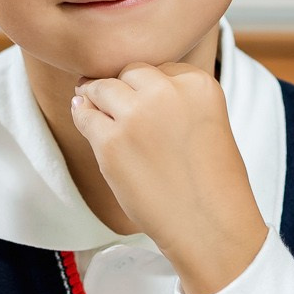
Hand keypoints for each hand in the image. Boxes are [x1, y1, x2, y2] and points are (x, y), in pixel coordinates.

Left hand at [70, 63, 267, 293]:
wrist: (209, 226)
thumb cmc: (211, 181)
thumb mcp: (208, 122)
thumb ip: (175, 99)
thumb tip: (119, 83)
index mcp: (199, 84)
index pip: (160, 67)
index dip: (150, 87)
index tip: (151, 107)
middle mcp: (167, 93)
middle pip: (129, 71)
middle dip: (124, 88)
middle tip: (122, 111)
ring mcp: (135, 116)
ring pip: (102, 87)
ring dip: (97, 97)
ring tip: (99, 111)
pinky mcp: (111, 143)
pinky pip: (84, 115)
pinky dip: (83, 118)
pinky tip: (89, 124)